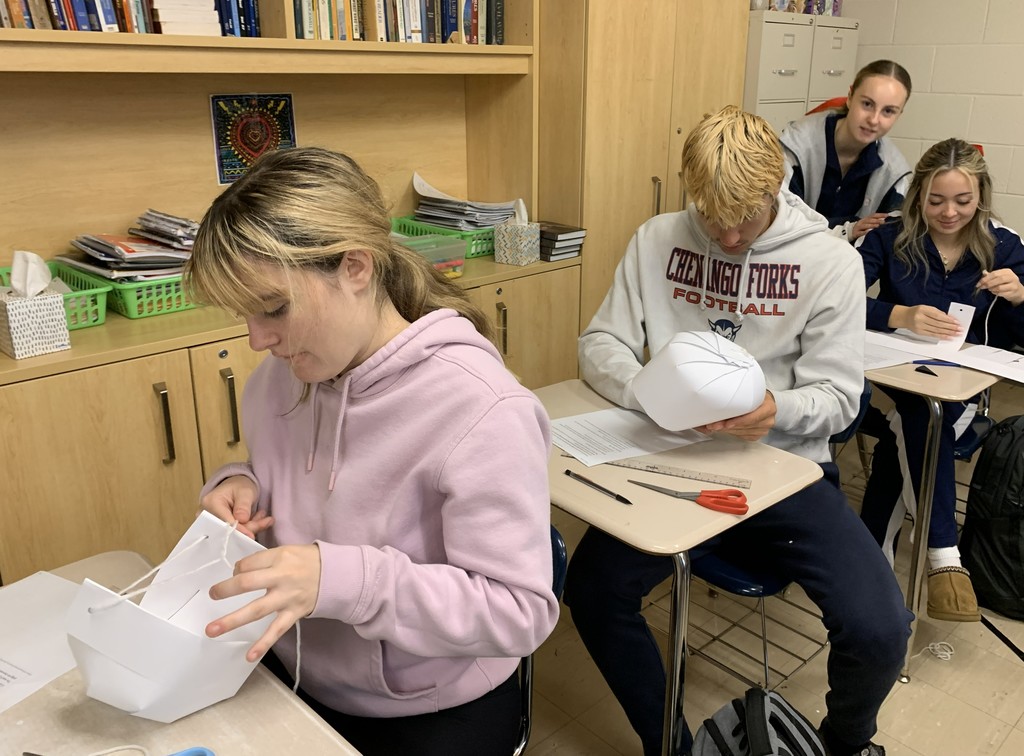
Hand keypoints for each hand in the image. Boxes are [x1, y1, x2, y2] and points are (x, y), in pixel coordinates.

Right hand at [199, 475, 272, 538]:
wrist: (236, 486)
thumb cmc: (239, 486)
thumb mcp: (245, 491)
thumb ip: (243, 505)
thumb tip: (242, 520)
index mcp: (211, 502)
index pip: (225, 521)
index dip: (239, 530)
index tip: (251, 535)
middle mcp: (207, 514)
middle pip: (229, 529)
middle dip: (249, 527)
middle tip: (267, 521)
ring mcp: (212, 522)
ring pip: (234, 532)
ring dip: (251, 526)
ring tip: (266, 519)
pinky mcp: (220, 527)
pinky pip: (235, 531)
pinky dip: (248, 527)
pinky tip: (258, 520)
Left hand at [206, 544, 321, 662]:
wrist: (338, 574)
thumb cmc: (309, 561)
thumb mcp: (288, 551)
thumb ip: (264, 560)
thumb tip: (239, 572)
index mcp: (279, 557)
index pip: (248, 563)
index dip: (237, 569)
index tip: (236, 574)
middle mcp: (282, 577)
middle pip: (246, 583)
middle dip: (225, 589)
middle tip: (212, 594)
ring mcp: (287, 597)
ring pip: (256, 609)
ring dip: (232, 621)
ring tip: (212, 630)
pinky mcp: (294, 613)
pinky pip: (277, 630)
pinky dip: (263, 644)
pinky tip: (249, 656)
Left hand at [696, 391, 776, 440]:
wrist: (763, 401)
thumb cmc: (755, 396)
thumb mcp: (750, 392)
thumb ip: (738, 397)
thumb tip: (717, 403)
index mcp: (769, 407)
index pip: (753, 417)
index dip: (738, 421)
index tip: (726, 423)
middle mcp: (768, 419)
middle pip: (745, 426)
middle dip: (728, 426)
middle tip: (714, 424)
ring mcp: (764, 429)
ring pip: (742, 432)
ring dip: (728, 430)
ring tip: (716, 426)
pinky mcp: (757, 435)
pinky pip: (742, 436)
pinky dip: (732, 432)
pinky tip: (726, 428)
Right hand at [851, 213, 889, 239]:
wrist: (850, 232)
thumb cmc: (862, 228)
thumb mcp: (867, 223)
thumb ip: (875, 221)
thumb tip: (885, 220)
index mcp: (866, 219)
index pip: (873, 215)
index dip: (880, 215)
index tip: (887, 215)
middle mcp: (862, 222)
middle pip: (869, 220)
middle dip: (876, 220)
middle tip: (883, 222)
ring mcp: (858, 227)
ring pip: (865, 225)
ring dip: (871, 225)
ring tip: (877, 226)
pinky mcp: (856, 233)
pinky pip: (860, 232)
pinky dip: (864, 232)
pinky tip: (869, 232)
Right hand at [889, 304, 961, 338]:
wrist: (904, 317)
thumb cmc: (917, 311)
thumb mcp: (926, 308)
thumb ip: (937, 312)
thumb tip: (950, 319)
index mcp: (922, 310)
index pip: (938, 316)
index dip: (948, 320)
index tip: (957, 322)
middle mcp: (920, 318)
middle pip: (938, 324)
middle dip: (950, 327)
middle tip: (959, 329)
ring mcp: (919, 326)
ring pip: (936, 330)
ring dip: (948, 333)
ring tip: (956, 334)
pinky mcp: (920, 332)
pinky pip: (933, 335)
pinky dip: (942, 336)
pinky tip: (948, 337)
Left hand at [977, 268, 1023, 305]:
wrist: (1018, 291)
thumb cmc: (1006, 282)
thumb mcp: (1000, 277)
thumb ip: (991, 275)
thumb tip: (983, 272)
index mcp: (1007, 271)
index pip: (994, 273)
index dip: (985, 279)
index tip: (978, 284)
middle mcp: (1011, 277)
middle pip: (998, 279)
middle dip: (988, 284)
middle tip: (981, 287)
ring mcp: (1013, 285)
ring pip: (999, 287)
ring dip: (992, 289)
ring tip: (990, 289)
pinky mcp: (1013, 292)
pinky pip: (1001, 293)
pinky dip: (995, 293)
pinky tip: (995, 292)